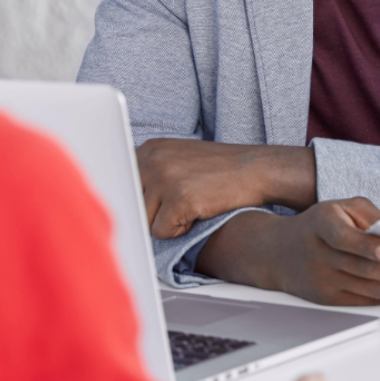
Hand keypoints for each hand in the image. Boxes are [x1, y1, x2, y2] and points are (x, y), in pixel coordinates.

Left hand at [137, 138, 315, 238]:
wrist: (257, 169)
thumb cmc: (221, 169)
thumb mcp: (179, 159)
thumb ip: (151, 171)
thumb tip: (122, 201)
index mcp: (150, 148)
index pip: (123, 185)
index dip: (141, 200)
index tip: (153, 202)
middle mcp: (153, 159)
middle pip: (131, 205)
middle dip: (154, 212)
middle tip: (183, 202)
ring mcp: (166, 178)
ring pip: (145, 221)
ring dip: (168, 222)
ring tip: (193, 205)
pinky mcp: (179, 200)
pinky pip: (162, 232)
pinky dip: (180, 231)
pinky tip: (200, 212)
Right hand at [197, 196, 379, 305]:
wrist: (279, 251)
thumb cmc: (322, 224)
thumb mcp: (344, 206)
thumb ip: (373, 216)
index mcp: (322, 223)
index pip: (344, 238)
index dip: (368, 247)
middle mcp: (319, 255)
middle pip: (365, 270)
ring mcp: (322, 280)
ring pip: (368, 289)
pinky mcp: (327, 299)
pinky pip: (364, 300)